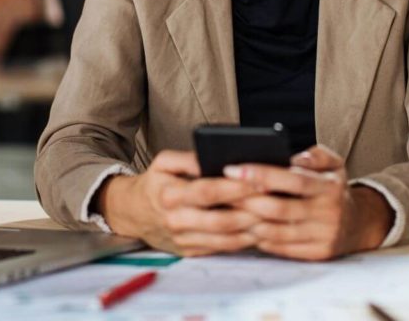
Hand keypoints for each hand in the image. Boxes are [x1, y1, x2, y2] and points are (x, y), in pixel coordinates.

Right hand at [98, 150, 261, 256]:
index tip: (260, 180)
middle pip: (221, 219)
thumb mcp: (164, 162)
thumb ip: (189, 158)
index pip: (208, 190)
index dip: (235, 187)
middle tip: (277, 201)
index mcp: (169, 194)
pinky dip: (243, 241)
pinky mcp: (189, 252)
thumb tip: (214, 157)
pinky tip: (260, 230)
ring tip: (275, 217)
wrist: (131, 213)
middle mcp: (175, 220)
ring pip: (225, 238)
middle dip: (252, 211)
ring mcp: (182, 240)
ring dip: (252, 229)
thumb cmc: (155, 182)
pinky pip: (221, 249)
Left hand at [227, 145, 392, 260]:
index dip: (261, 174)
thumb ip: (315, 155)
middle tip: (219, 191)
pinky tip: (242, 227)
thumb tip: (292, 156)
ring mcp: (323, 236)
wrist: (357, 224)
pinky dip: (259, 238)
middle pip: (278, 208)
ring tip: (225, 209)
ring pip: (276, 231)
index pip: (292, 180)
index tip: (232, 169)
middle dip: (245, 200)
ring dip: (247, 221)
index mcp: (329, 187)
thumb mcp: (333, 164)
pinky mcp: (316, 254)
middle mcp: (328, 213)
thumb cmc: (333, 188)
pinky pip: (280, 247)